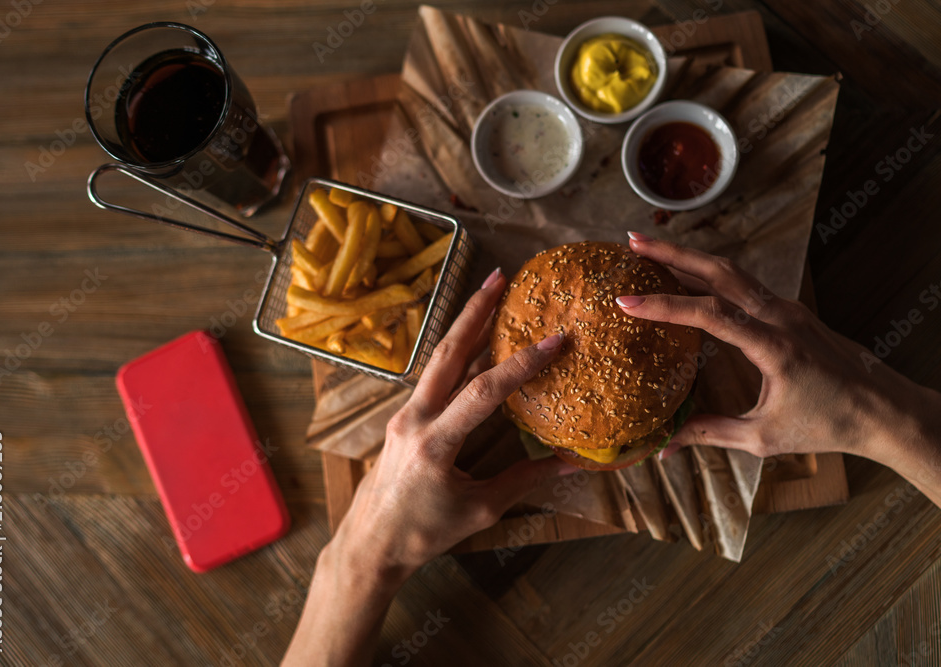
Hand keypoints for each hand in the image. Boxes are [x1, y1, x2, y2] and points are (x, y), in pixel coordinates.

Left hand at [331, 267, 573, 579]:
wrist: (370, 544)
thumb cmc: (423, 533)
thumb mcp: (479, 510)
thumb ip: (523, 480)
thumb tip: (570, 462)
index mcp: (434, 444)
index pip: (483, 392)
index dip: (521, 364)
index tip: (554, 340)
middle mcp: (414, 419)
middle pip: (448, 353)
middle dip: (475, 311)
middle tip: (502, 277)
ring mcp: (404, 415)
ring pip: (439, 360)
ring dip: (465, 325)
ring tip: (490, 294)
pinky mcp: (404, 418)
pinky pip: (434, 377)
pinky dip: (457, 354)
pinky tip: (475, 340)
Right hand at [615, 233, 940, 538]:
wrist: (884, 409)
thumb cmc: (828, 424)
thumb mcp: (763, 437)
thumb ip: (711, 433)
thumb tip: (665, 445)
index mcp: (773, 346)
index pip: (709, 314)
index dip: (664, 306)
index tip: (626, 301)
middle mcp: (780, 317)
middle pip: (719, 271)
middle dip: (672, 254)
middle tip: (632, 243)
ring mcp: (787, 309)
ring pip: (732, 271)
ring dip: (690, 257)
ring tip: (651, 250)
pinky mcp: (790, 311)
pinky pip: (744, 283)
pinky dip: (711, 274)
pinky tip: (689, 277)